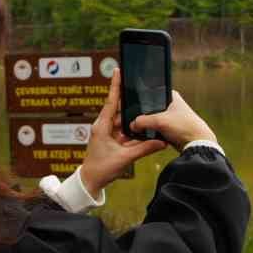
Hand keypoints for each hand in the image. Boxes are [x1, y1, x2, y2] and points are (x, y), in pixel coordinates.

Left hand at [79, 71, 166, 194]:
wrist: (91, 182)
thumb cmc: (102, 169)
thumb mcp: (125, 158)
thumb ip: (144, 148)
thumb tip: (162, 141)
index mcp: (102, 126)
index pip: (111, 101)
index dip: (115, 85)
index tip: (117, 70)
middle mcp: (103, 126)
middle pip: (120, 109)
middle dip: (132, 103)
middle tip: (142, 90)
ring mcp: (107, 133)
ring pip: (124, 122)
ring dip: (135, 120)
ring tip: (148, 112)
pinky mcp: (111, 140)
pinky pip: (125, 131)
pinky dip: (134, 131)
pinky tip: (145, 129)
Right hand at [130, 90, 216, 151]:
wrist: (197, 144)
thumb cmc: (184, 127)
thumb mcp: (160, 121)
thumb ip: (143, 121)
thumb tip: (132, 125)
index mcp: (171, 96)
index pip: (150, 95)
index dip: (139, 102)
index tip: (129, 109)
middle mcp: (171, 105)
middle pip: (150, 109)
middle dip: (141, 117)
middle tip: (131, 122)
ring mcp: (171, 118)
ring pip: (153, 121)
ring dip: (146, 127)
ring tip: (136, 131)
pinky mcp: (171, 129)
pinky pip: (157, 130)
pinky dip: (151, 134)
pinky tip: (143, 137)